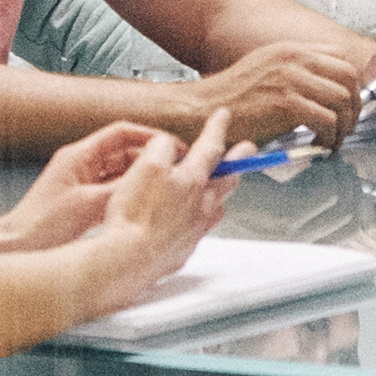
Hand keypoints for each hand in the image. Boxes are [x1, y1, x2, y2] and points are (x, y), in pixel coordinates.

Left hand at [0, 119, 158, 251]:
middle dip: (149, 159)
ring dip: (140, 178)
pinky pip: (113, 190)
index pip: (122, 133)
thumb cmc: (41, 225)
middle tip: (173, 169)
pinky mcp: (82, 201)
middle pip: (124, 151)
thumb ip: (121, 189)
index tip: (171, 146)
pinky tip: (142, 205)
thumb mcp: (89, 204)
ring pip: (120, 172)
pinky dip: (129, 194)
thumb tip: (152, 179)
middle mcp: (80, 165)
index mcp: (79, 156)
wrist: (17, 247)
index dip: (150, 137)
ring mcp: (81, 182)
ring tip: (163, 187)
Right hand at [81, 109, 238, 312]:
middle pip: (226, 178)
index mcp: (192, 180)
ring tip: (223, 185)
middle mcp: (201, 205)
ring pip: (217, 205)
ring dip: (221, 192)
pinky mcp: (184, 248)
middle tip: (247, 150)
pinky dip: (202, 217)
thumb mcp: (145, 167)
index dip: (217, 128)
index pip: (210, 147)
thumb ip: (161, 148)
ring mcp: (195, 229)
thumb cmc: (135, 215)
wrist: (128, 259)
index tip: (224, 116)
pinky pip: (201, 228)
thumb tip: (168, 145)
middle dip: (237, 161)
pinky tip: (194, 219)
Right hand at [179, 42, 372, 144]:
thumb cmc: (230, 99)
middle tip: (347, 127)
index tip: (349, 106)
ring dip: (344, 126)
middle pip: (349, 77)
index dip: (352, 85)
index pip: (341, 59)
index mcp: (291, 50)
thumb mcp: (266, 71)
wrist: (200, 110)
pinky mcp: (285, 103)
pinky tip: (319, 145)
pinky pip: (326, 120)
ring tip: (333, 140)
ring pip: (343, 100)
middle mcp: (294, 59)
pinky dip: (329, 137)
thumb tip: (323, 92)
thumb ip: (295, 74)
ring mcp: (291, 78)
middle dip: (355, 106)